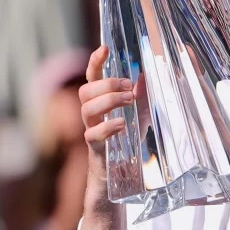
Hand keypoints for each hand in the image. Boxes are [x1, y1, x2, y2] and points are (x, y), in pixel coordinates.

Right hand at [78, 46, 132, 215]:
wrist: (117, 182)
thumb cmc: (126, 147)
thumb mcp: (140, 118)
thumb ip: (143, 98)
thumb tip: (145, 75)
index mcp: (100, 106)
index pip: (91, 79)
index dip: (95, 62)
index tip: (104, 48)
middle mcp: (92, 118)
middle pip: (84, 91)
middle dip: (106, 84)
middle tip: (129, 87)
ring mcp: (91, 134)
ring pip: (86, 109)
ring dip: (107, 100)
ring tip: (128, 100)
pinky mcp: (96, 152)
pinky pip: (92, 136)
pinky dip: (107, 127)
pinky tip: (121, 124)